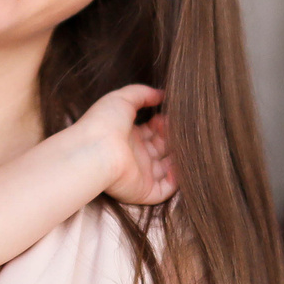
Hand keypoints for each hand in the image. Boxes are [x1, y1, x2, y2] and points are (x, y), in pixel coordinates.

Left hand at [72, 85, 174, 205]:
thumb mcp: (122, 98)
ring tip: (187, 147)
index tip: (170, 117)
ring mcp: (140, 174)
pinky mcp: (144, 190)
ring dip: (179, 159)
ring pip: (167, 169)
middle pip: (162, 149)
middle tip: (182, 131)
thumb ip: (142, 93)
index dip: (164, 125)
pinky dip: (176, 181)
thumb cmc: (104, 123)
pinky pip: (165, 190)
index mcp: (129, 136)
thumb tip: (161, 94)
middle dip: (174, 139)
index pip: (152, 132)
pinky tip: (179, 166)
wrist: (96, 151)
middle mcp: (136, 156)